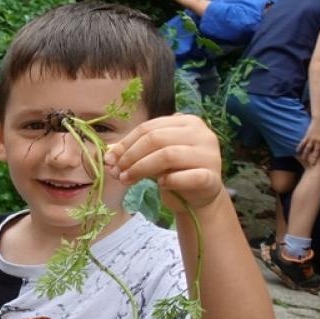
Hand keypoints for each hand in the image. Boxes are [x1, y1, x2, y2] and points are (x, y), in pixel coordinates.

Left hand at [104, 113, 226, 210]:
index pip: (149, 127)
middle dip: (131, 156)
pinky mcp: (212, 177)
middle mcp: (202, 134)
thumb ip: (132, 153)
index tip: (109, 159)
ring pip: (168, 155)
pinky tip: (160, 185)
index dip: (125, 143)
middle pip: (156, 139)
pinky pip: (188, 176)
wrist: (198, 196)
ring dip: (141, 168)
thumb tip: (107, 156)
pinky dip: (170, 180)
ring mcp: (210, 154)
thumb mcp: (152, 157)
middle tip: (117, 172)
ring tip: (127, 179)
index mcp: (187, 122)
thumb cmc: (173, 172)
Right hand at [296, 117, 319, 167]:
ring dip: (306, 154)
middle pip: (316, 151)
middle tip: (312, 165)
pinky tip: (297, 151)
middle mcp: (318, 141)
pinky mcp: (307, 136)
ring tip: (303, 160)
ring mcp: (312, 139)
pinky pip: (303, 143)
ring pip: (308, 148)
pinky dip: (300, 147)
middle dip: (314, 158)